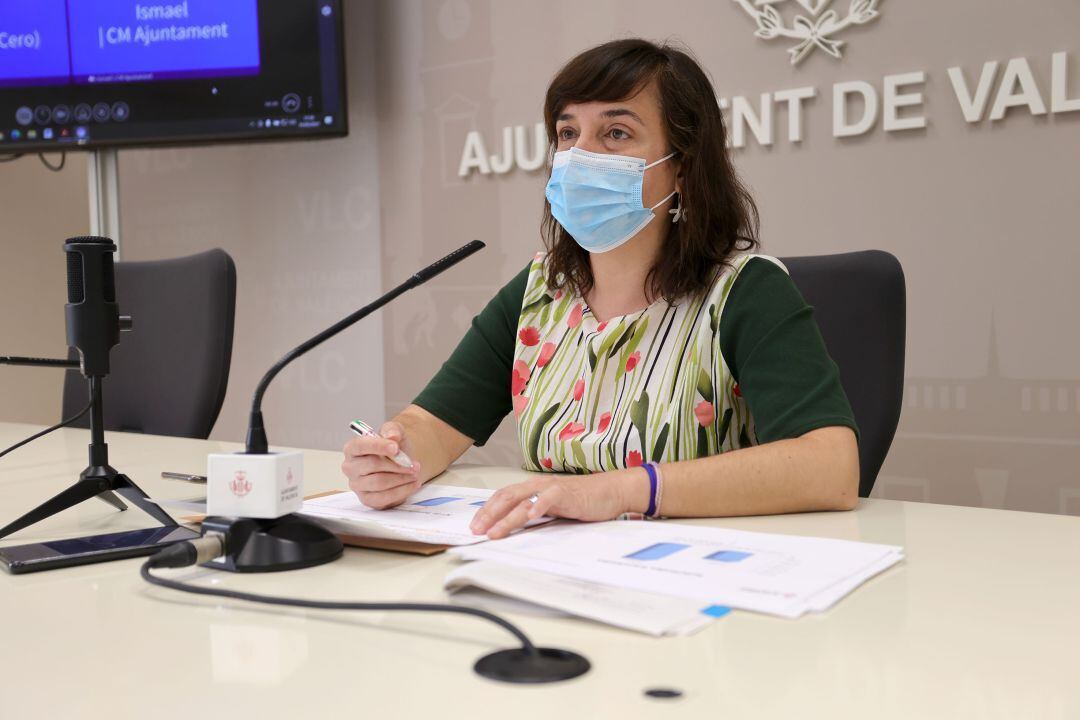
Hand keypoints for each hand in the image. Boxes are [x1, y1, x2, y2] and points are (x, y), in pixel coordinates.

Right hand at [341, 421, 422, 508]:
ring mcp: (357, 485)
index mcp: (352, 448)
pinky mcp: (367, 499)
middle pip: (372, 465)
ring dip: (401, 478)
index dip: (378, 446)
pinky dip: (402, 491)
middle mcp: (350, 467)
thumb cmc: (394, 448)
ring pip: (380, 483)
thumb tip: (392, 436)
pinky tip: (413, 484)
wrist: (402, 463)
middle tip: (414, 464)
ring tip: (415, 473)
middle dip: (396, 465)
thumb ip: (392, 430)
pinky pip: (384, 497)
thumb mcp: (395, 432)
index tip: (396, 448)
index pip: (360, 446)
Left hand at [469, 469, 643, 539]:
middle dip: (488, 514)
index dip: (487, 510)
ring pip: (523, 501)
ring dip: (506, 518)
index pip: (503, 496)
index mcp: (533, 488)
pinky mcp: (567, 493)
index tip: (474, 525)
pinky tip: (530, 516)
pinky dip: (538, 506)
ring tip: (494, 532)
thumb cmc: (582, 500)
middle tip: (475, 530)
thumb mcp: (553, 508)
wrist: (610, 491)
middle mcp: (538, 485)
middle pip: (506, 497)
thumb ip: (535, 513)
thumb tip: (515, 527)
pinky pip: (549, 498)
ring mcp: (551, 488)